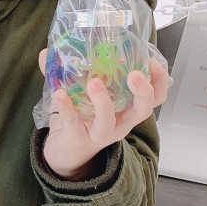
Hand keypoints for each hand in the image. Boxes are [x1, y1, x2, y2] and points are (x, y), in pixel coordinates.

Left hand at [39, 50, 169, 180]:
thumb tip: (48, 52)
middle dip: (143, 92)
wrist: (64, 154)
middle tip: (135, 74)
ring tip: (94, 82)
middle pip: (142, 111)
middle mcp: (119, 123)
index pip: (154, 98)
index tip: (153, 62)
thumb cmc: (80, 120)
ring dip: (103, 101)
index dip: (158, 81)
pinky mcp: (78, 139)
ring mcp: (99, 134)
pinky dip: (67, 108)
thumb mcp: (82, 95)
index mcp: (126, 110)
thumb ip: (69, 73)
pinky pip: (74, 123)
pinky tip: (59, 93)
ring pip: (108, 121)